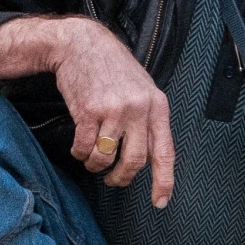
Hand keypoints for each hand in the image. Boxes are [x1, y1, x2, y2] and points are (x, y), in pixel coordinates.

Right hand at [0, 17, 174, 206]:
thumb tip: (149, 157)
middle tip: (114, 180)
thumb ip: (148, 119)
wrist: (81, 44)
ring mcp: (113, 110)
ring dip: (96, 166)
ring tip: (93, 161)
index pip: (164, 151)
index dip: (163, 180)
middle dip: (121, 178)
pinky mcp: (88, 111)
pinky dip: (80, 154)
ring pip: (106, 157)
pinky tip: (80, 148)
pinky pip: (85, 148)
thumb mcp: (141, 88)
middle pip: (134, 161)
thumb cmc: (112, 68)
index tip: (160, 201)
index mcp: (157, 106)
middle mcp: (138, 109)